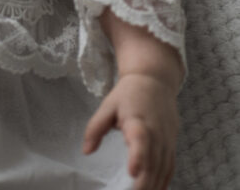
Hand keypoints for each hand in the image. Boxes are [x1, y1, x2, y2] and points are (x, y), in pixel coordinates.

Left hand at [82, 73, 178, 189]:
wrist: (155, 80)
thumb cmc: (128, 94)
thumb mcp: (108, 106)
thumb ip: (95, 128)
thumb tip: (86, 151)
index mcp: (138, 120)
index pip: (140, 139)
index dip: (138, 157)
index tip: (132, 172)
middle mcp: (156, 132)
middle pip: (153, 162)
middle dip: (144, 184)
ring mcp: (167, 139)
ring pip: (163, 168)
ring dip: (153, 186)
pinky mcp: (172, 144)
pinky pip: (170, 167)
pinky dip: (164, 181)